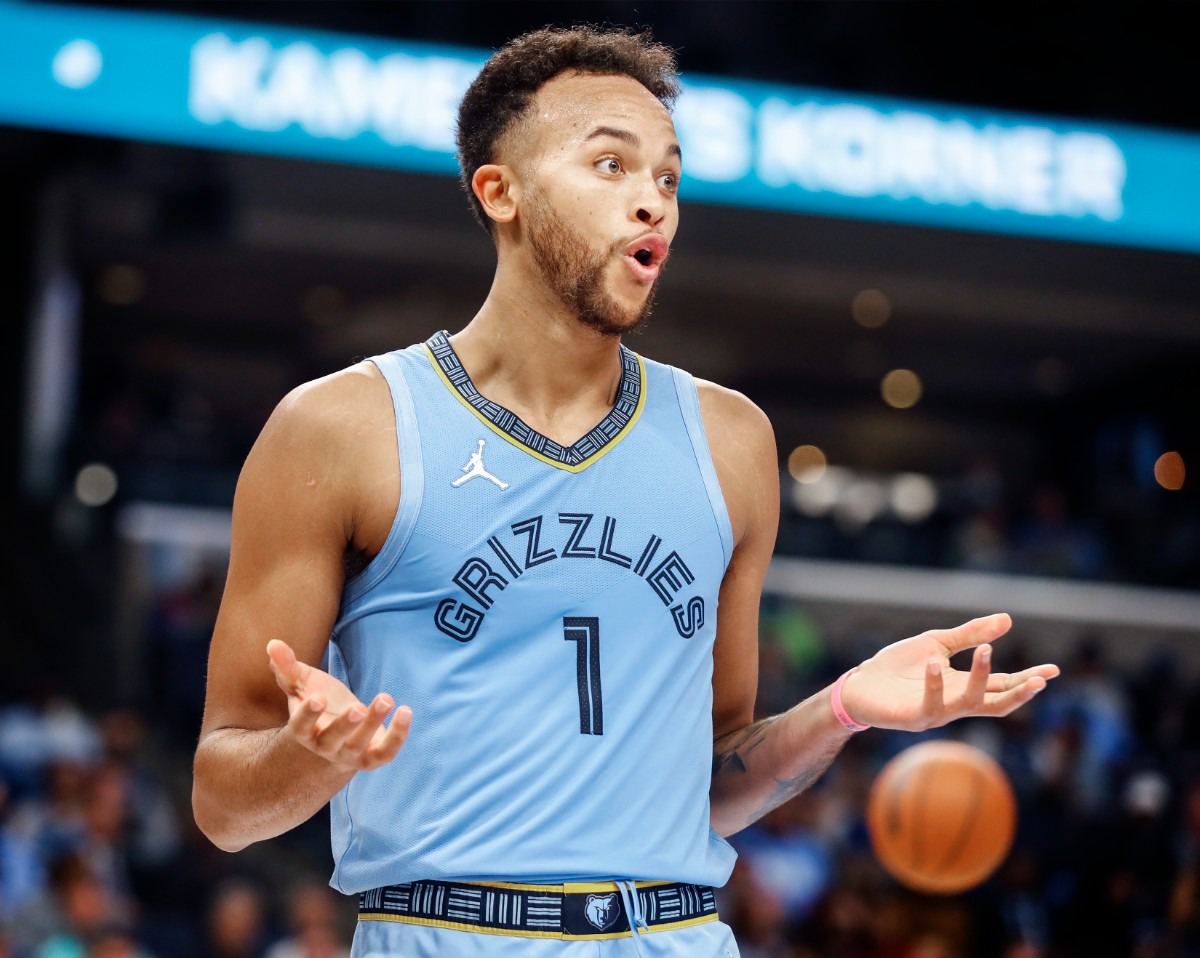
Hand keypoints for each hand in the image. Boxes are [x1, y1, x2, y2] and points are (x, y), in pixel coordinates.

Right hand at [267, 639, 411, 770]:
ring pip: (360, 745)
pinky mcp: (373, 757)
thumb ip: (287, 667)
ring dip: (373, 723)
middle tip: (357, 707)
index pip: (300, 727)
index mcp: (305, 730)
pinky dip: (397, 735)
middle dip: (345, 725)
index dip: (307, 715)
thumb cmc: (320, 703)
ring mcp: (350, 754)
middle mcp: (326, 747)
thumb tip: (273, 643)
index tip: (317, 698)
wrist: (340, 735)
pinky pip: (386, 752)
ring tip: (385, 698)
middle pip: (331, 740)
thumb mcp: (303, 685)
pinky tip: (406, 711)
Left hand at [840, 614, 1058, 731]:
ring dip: (981, 678)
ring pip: (969, 704)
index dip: (1027, 679)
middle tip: (1040, 679)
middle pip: (996, 704)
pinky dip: (935, 685)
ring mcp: (936, 713)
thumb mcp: (938, 643)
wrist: (861, 684)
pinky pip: (931, 705)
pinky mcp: (914, 718)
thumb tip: (1008, 619)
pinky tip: (935, 664)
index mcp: (964, 687)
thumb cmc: (900, 667)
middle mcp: (956, 704)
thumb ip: (971, 635)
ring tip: (986, 651)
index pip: (1003, 685)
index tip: (1053, 670)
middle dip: (1019, 693)